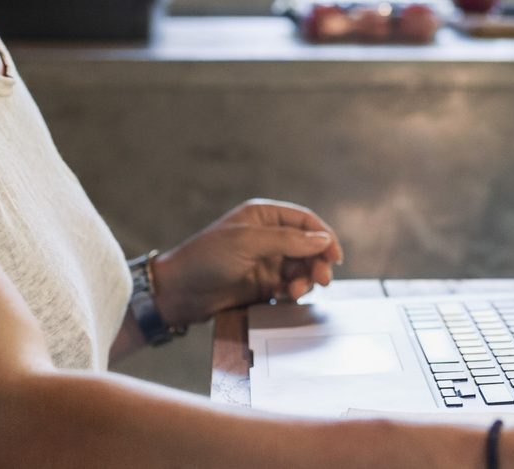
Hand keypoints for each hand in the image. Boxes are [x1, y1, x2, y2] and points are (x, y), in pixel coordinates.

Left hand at [150, 199, 343, 327]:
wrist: (178, 293)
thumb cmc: (206, 259)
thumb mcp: (247, 243)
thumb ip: (288, 240)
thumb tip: (323, 239)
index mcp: (263, 217)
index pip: (305, 221)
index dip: (324, 237)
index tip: (335, 257)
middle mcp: (267, 237)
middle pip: (308, 247)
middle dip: (317, 263)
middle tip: (321, 280)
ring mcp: (265, 262)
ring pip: (301, 269)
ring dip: (305, 280)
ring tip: (296, 291)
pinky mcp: (262, 285)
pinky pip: (289, 286)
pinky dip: (293, 292)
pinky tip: (286, 297)